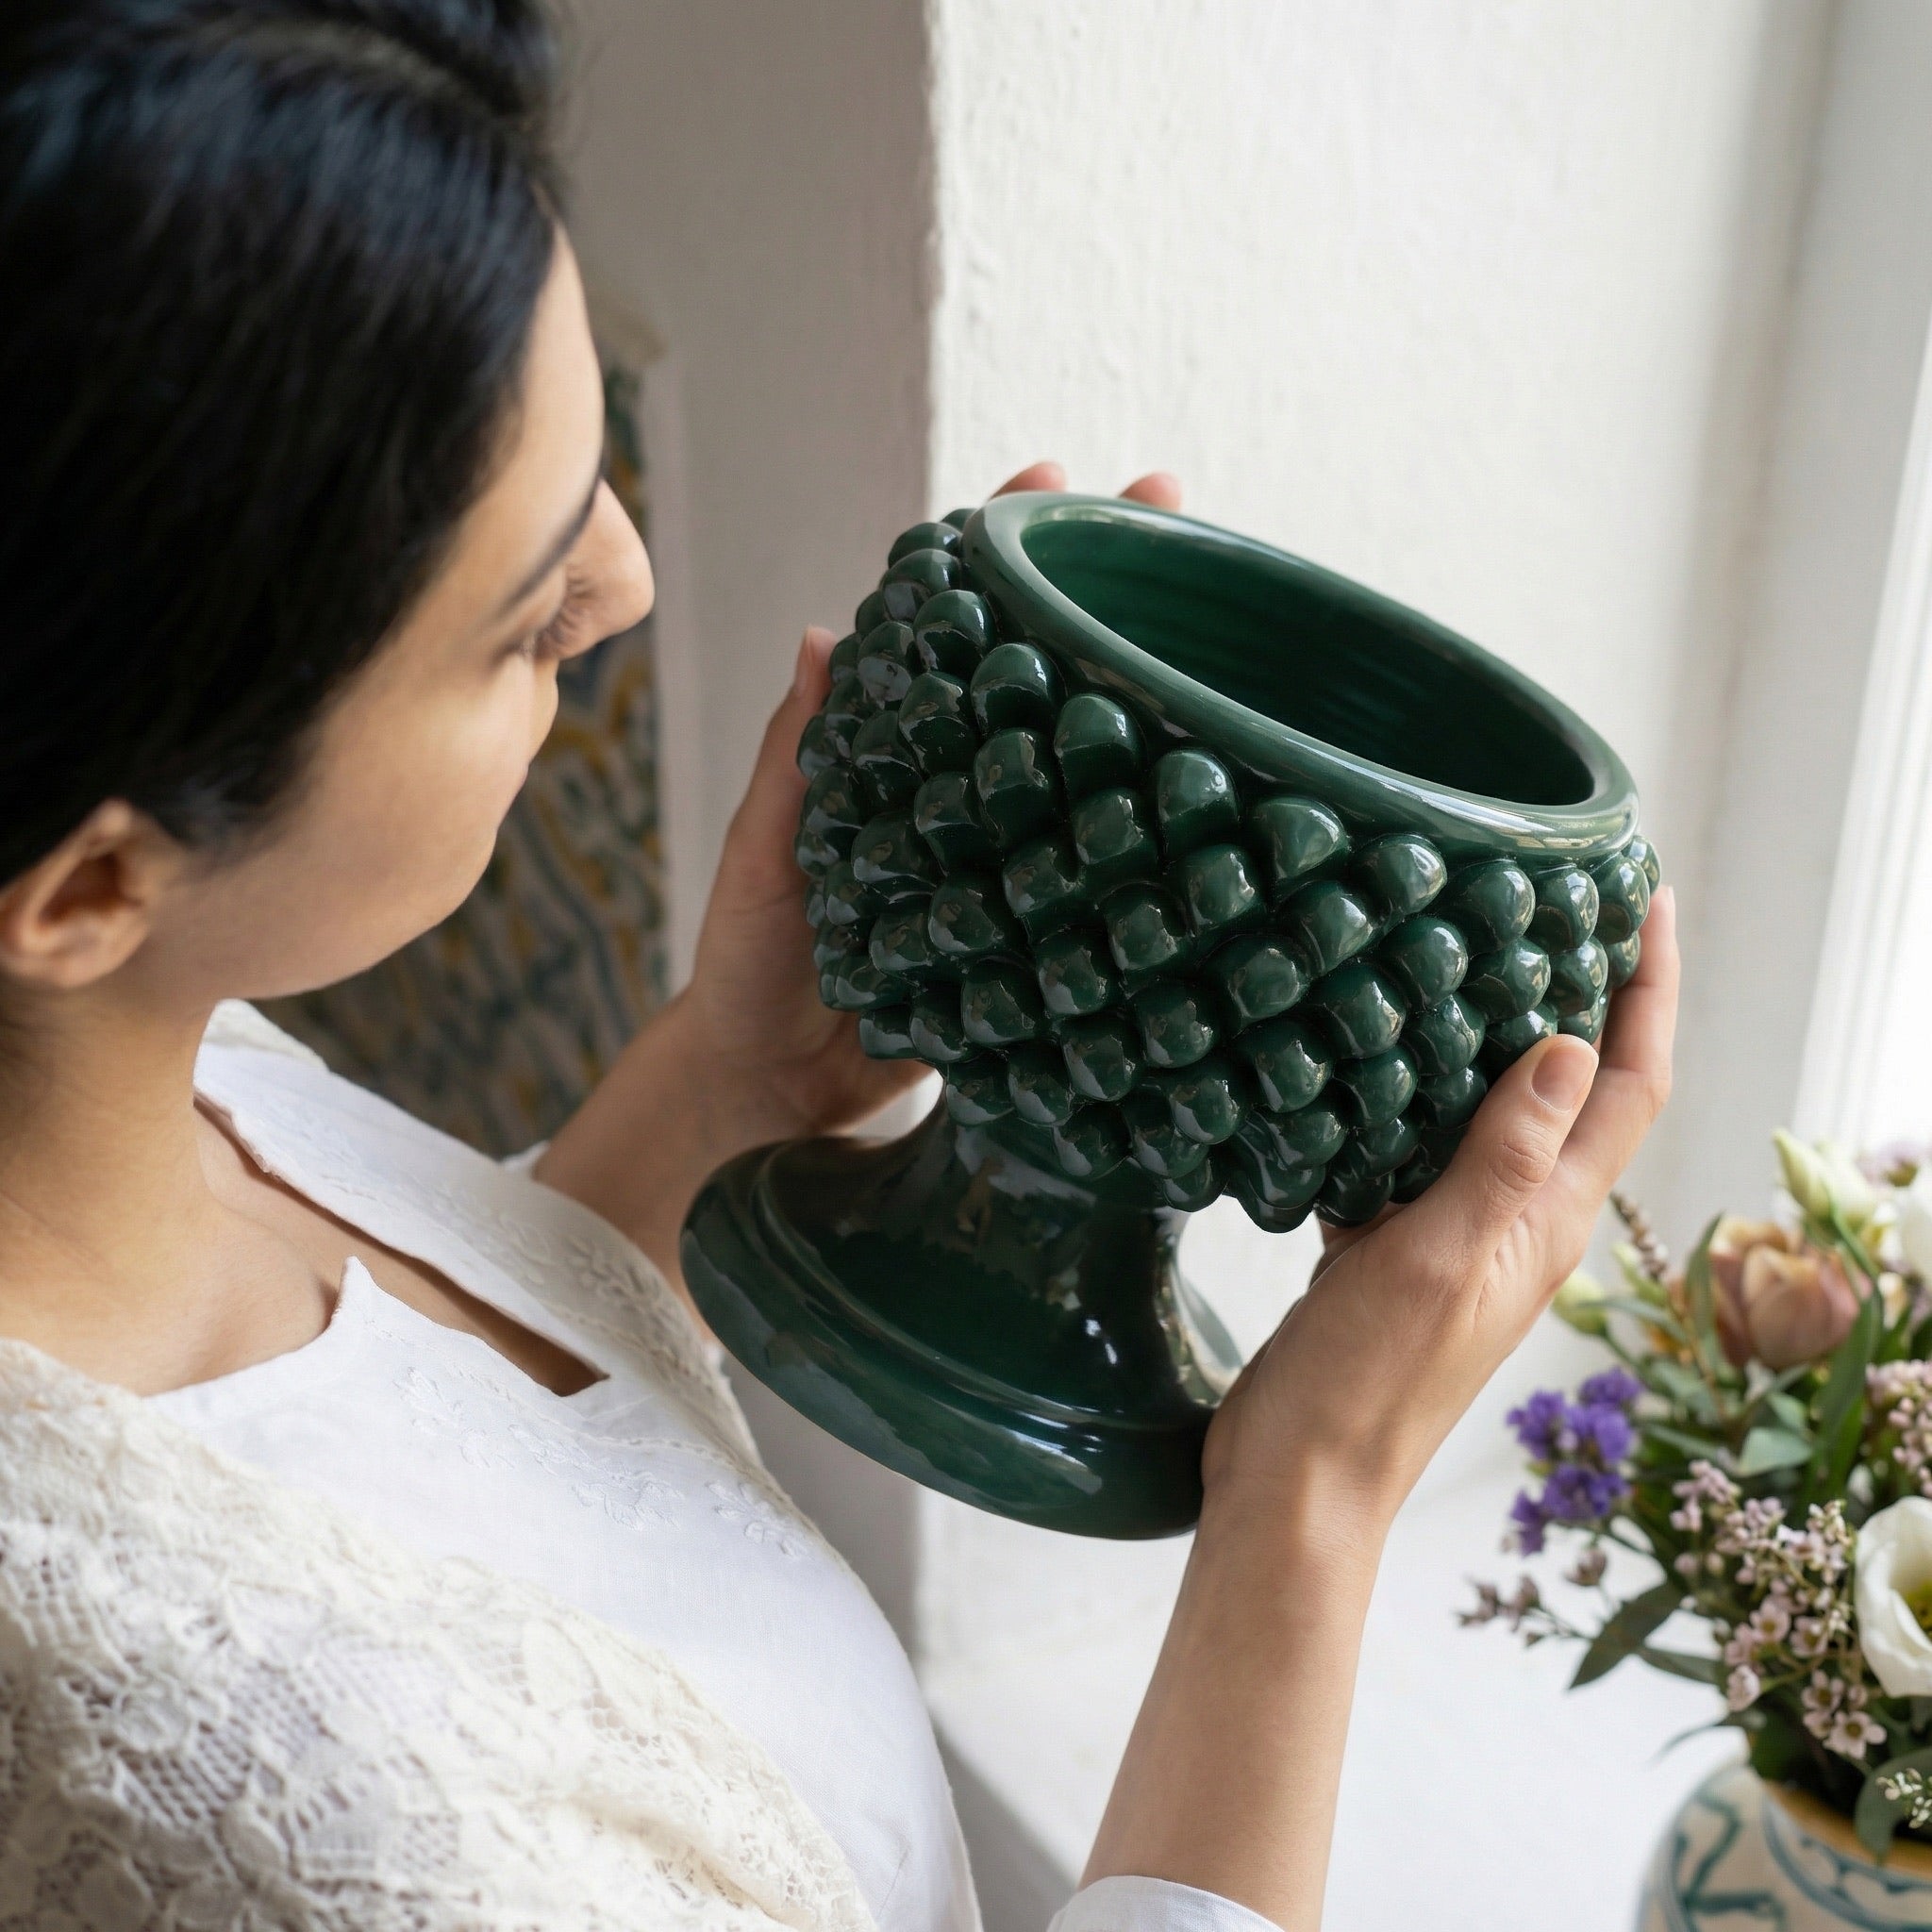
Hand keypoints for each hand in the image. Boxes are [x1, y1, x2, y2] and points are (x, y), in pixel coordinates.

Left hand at [673, 461, 1184, 1152]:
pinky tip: (1214, 785)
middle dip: (1108, 583)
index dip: (1002, 545)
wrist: (771, 1088)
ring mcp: (1011, 849)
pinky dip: (1154, 819)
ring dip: (1149, 687)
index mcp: (893, 749)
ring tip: (1228, 620)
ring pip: (1087, 751)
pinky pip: (1102, 860)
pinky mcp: (1040, 924)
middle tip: (1178, 511)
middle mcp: (964, 785)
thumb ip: (794, 761)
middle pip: (1042, 664)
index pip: (953, 624)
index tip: (1056, 478)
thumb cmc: (748, 965)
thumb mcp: (762, 858)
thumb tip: (820, 636)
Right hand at [1086, 888, 1677, 1927]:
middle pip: (1577, 1091)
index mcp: (1545, 1219)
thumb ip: (1504, 1157)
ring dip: (1495, 1036)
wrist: (1298, 1481)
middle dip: (1586, 993)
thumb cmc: (1370, 1380)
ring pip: (1493, 1114)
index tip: (1647, 901)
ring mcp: (1454, 1236)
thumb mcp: (1441, 1256)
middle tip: (1556, 900)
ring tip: (1461, 952)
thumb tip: (1572, 1046)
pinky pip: (1414, 1150)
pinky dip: (1405, 1093)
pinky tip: (1358, 1059)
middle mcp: (1516, 1222)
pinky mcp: (1390, 1249)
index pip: (1628, 1087)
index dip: (1649, 991)